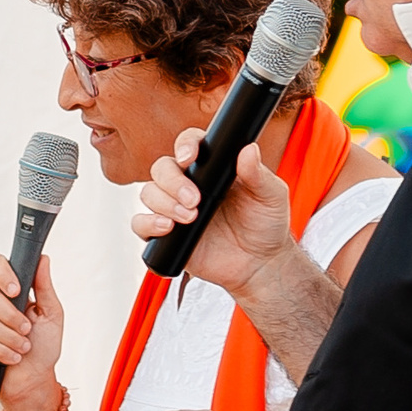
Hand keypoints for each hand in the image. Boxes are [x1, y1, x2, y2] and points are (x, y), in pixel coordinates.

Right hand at [0, 253, 66, 410]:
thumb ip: (44, 287)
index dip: (2, 273)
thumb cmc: (42, 348)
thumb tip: (43, 259)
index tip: (17, 290)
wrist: (33, 380)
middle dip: (11, 316)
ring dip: (9, 338)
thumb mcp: (51, 315)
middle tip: (26, 330)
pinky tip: (9, 357)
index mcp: (8, 290)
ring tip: (21, 349)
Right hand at [130, 130, 296, 295]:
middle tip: (194, 200)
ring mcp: (174, 209)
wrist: (260, 264)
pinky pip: (141, 224)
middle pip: (162, 168)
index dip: (184, 146)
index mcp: (211, 168)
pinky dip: (148, 224)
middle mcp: (188, 185)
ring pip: (149, 193)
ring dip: (164, 203)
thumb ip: (259, 174)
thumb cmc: (266, 225)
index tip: (190, 157)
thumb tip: (249, 150)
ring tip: (190, 217)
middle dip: (173, 182)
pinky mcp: (165, 235)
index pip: (188, 145)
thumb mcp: (270, 196)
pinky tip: (167, 228)